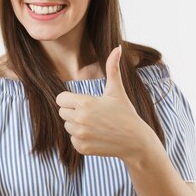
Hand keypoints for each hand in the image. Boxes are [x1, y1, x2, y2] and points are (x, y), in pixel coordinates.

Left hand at [56, 45, 149, 159]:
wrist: (135, 141)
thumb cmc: (126, 113)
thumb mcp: (117, 91)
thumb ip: (113, 68)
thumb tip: (118, 47)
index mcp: (85, 103)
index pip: (60, 99)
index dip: (70, 99)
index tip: (82, 101)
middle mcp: (80, 120)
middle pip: (62, 112)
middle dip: (73, 111)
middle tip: (92, 113)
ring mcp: (80, 135)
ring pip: (67, 126)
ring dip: (76, 124)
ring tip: (95, 124)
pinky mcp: (81, 148)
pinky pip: (72, 139)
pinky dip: (81, 138)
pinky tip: (96, 135)